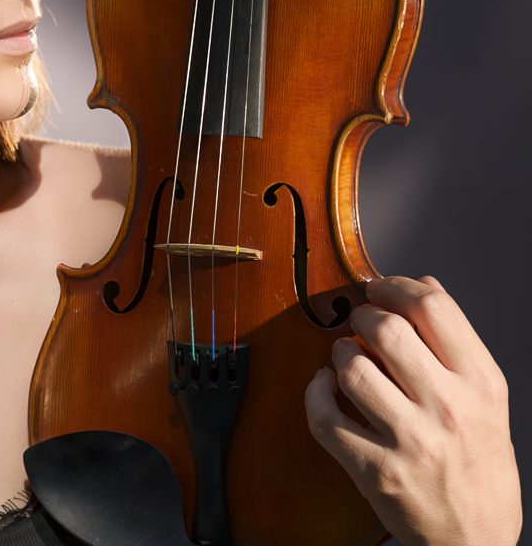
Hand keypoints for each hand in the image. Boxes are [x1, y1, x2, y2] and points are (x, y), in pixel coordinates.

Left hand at [304, 275, 520, 545]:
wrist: (477, 542)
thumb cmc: (480, 464)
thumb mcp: (487, 400)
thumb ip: (457, 341)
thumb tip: (425, 283)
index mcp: (480, 384)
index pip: (433, 307)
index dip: (397, 285)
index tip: (380, 288)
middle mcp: (449, 409)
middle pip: (387, 329)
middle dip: (362, 315)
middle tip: (360, 321)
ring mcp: (411, 442)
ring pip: (352, 368)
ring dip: (340, 354)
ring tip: (346, 358)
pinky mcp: (376, 471)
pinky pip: (325, 417)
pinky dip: (315, 394)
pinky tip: (325, 388)